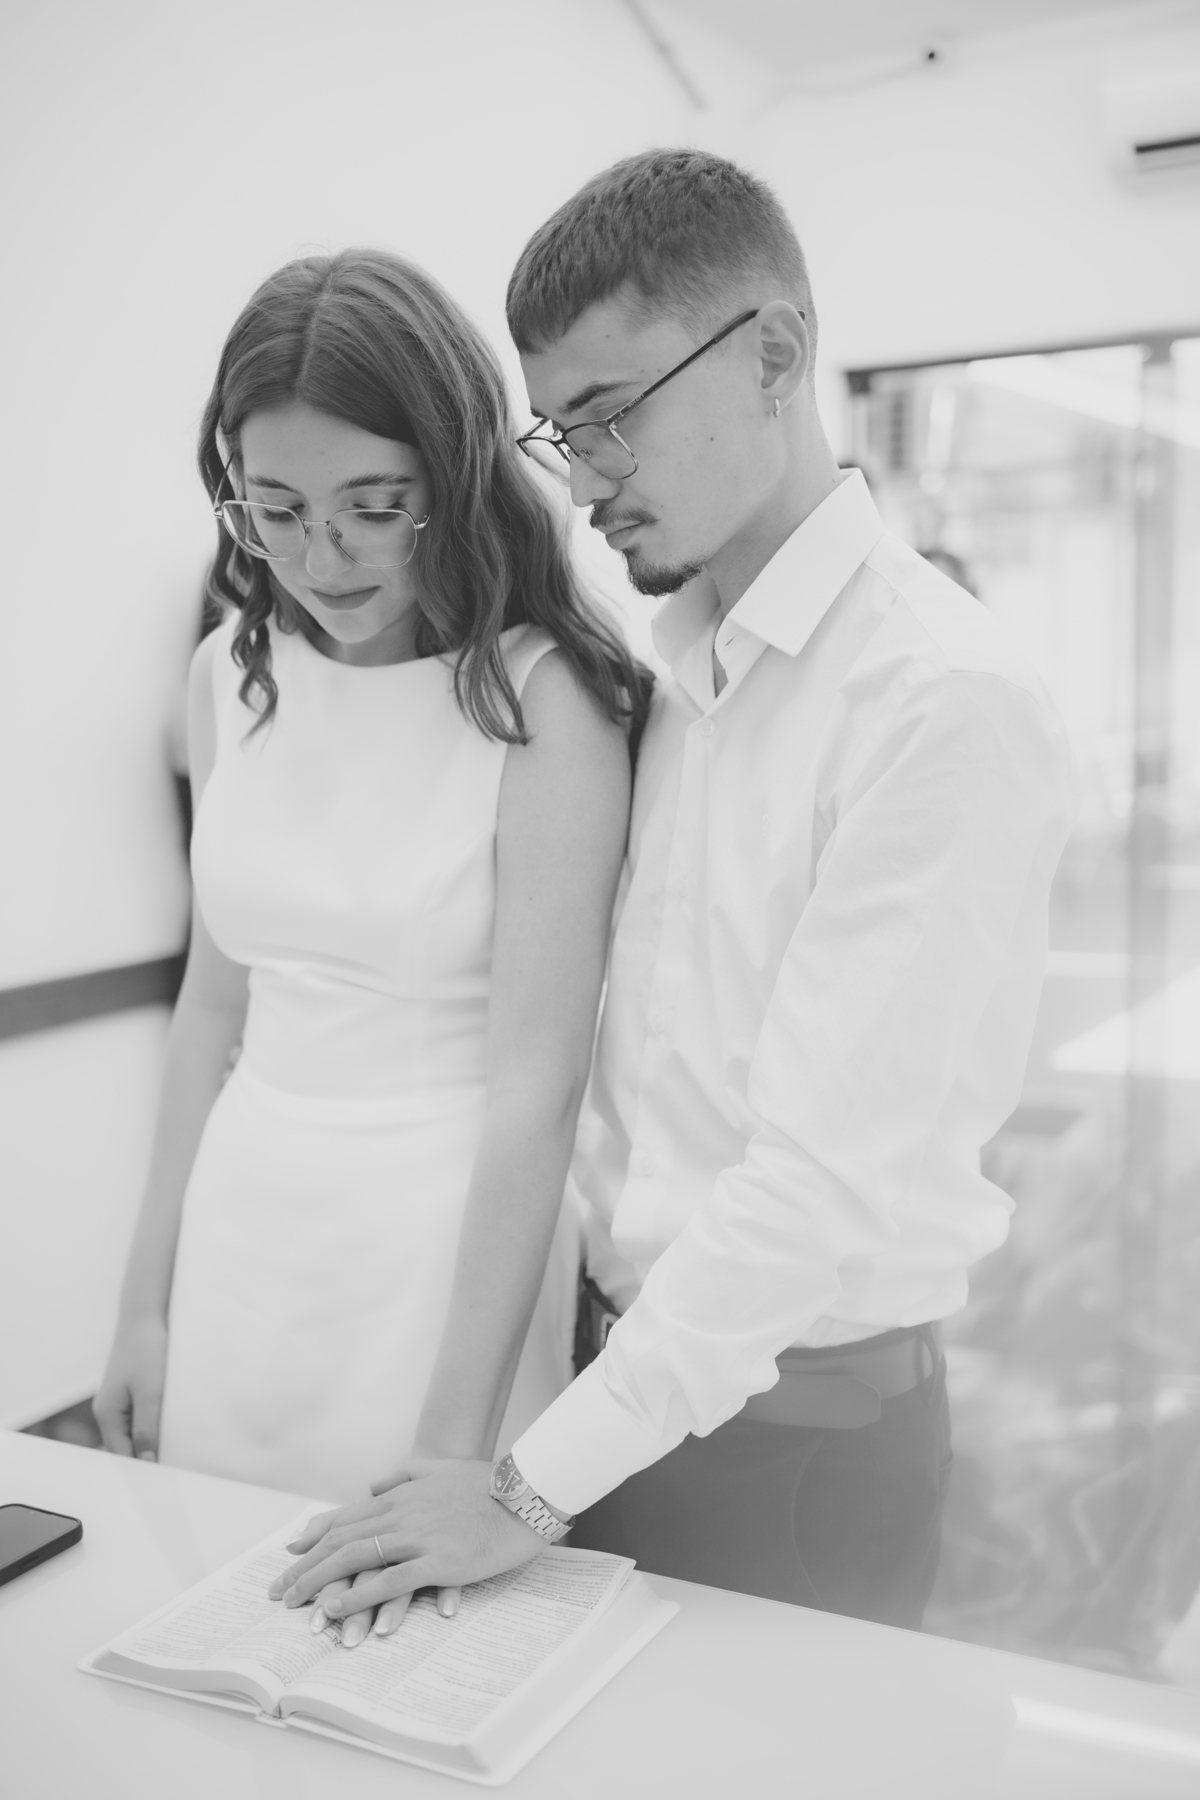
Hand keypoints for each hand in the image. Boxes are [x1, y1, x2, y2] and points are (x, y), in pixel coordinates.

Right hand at [93, 1312, 168, 1459]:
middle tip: (173, 1467)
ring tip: (175, 1449)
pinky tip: (170, 1425)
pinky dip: (153, 1423)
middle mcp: (109, 1410)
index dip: (141, 1469)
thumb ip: (147, 1429)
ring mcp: (119, 1400)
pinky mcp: (132, 1390)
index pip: (121, 1454)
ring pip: (134, 1431)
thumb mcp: (150, 1394)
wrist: (145, 1315)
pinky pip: (140, 1416)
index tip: (162, 1481)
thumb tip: (145, 1462)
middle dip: (146, 1457)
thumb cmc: (146, 1350)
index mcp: (107, 1414)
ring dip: (151, 1439)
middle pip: (126, 1445)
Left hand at [267, 1459, 543, 1634]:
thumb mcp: (442, 1467)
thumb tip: (373, 1484)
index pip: (347, 1516)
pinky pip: (389, 1581)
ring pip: (356, 1559)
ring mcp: (418, 1536)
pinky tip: (338, 1610)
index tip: (291, 1553)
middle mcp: (401, 1513)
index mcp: (401, 1495)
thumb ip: (405, 1474)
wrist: (527, 1493)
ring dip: (320, 1583)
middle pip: (342, 1540)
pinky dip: (359, 1596)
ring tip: (295, 1603)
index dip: (316, 1536)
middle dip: (306, 1566)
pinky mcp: (438, 1561)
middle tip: (278, 1590)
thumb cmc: (489, 1483)